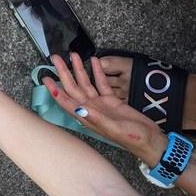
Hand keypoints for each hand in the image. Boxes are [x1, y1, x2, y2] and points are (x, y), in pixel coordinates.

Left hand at [43, 53, 165, 160]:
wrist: (150, 140)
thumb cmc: (132, 138)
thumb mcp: (114, 128)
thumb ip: (97, 118)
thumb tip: (80, 109)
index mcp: (87, 117)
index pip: (66, 102)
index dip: (55, 90)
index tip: (45, 78)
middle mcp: (91, 109)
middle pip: (73, 88)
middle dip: (64, 73)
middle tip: (56, 58)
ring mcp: (101, 104)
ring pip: (86, 83)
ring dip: (79, 70)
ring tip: (73, 55)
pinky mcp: (112, 100)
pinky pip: (102, 83)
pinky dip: (98, 72)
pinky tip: (94, 61)